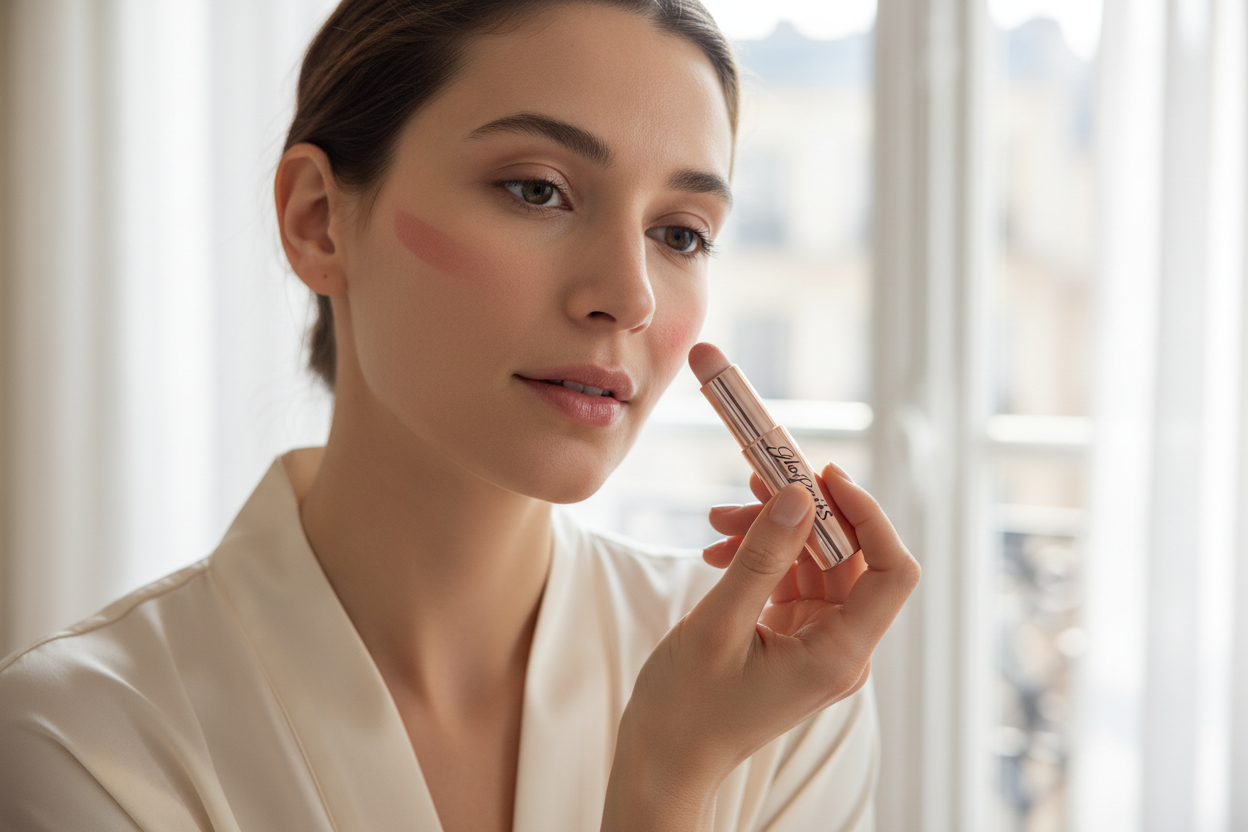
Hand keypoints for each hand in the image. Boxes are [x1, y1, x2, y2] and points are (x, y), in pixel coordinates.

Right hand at [601, 464, 919, 830]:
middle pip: (848, 557)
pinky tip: (716, 549)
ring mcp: (818, 641)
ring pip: (813, 560)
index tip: (822, 477)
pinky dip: (758, 555)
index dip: (869, 516)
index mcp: (840, 655)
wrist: (664, 756)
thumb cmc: (688, 707)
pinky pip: (790, 577)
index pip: (892, 573)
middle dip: (801, 514)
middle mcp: (841, 647)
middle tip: (753, 477)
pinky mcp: (793, 636)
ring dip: (769, 531)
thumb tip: (798, 495)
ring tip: (717, 518)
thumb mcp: (720, 624)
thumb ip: (762, 557)